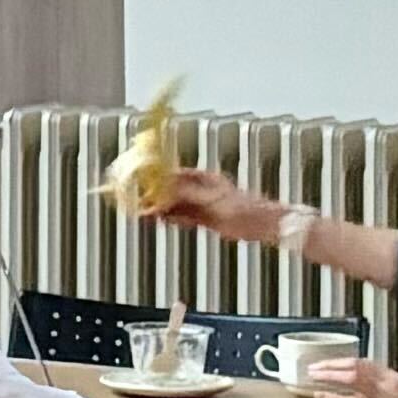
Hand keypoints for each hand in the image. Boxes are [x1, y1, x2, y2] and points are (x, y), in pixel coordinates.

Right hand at [152, 167, 282, 244]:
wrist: (260, 224)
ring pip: (175, 204)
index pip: (173, 173)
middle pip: (171, 189)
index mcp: (203, 178)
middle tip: (138, 199)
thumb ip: (187, 193)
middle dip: (155, 194)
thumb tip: (165, 188)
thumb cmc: (241, 207)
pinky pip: (182, 217)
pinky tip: (159, 219)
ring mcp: (202, 204)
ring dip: (161, 208)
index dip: (156, 175)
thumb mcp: (210, 198)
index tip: (140, 178)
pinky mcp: (204, 219)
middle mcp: (200, 189)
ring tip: (144, 211)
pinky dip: (170, 218)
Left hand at [307, 353, 397, 397]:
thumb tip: (365, 389)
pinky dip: (334, 397)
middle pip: (354, 366)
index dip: (343, 362)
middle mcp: (390, 382)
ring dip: (329, 376)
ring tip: (312, 377)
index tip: (328, 362)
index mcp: (396, 378)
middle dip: (331, 365)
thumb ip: (385, 391)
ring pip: (351, 378)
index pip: (364, 363)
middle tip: (313, 367)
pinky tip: (321, 396)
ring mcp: (385, 396)